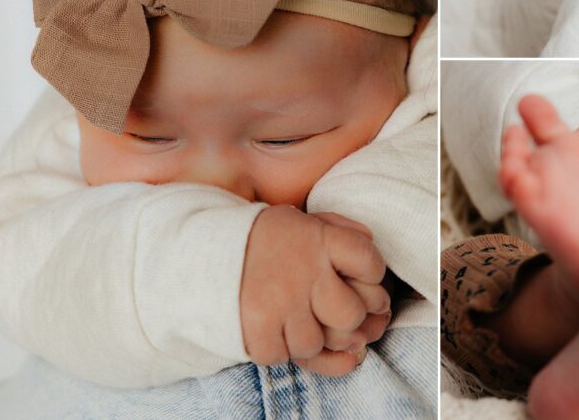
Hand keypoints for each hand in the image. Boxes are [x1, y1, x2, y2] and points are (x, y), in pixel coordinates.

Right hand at [240, 206, 388, 367]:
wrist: (205, 249)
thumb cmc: (267, 239)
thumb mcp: (305, 221)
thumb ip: (342, 231)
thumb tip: (372, 249)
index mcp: (319, 239)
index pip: (369, 263)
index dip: (373, 276)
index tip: (363, 278)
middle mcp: (303, 272)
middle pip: (351, 315)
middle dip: (350, 319)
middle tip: (337, 312)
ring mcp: (279, 303)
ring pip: (316, 343)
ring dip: (310, 338)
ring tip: (298, 320)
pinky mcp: (255, 329)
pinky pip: (282, 356)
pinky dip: (279, 350)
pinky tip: (275, 330)